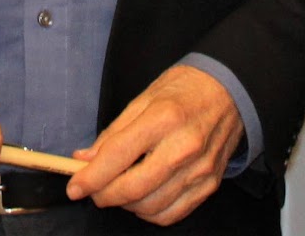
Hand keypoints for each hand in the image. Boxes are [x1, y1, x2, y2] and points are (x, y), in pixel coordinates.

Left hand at [66, 64, 241, 225]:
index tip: (74, 187)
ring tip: (117, 190)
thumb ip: (113, 132)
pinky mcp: (210, 184)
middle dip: (104, 195)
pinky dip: (150, 213)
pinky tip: (142, 199)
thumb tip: (85, 158)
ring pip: (152, 206)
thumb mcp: (143, 98)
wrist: (230, 90)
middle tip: (93, 191)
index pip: (118, 156)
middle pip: (134, 188)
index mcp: (163, 118)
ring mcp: (200, 169)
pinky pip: (173, 213)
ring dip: (126, 205)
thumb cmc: (184, 90)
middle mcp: (184, 146)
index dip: (90, 177)